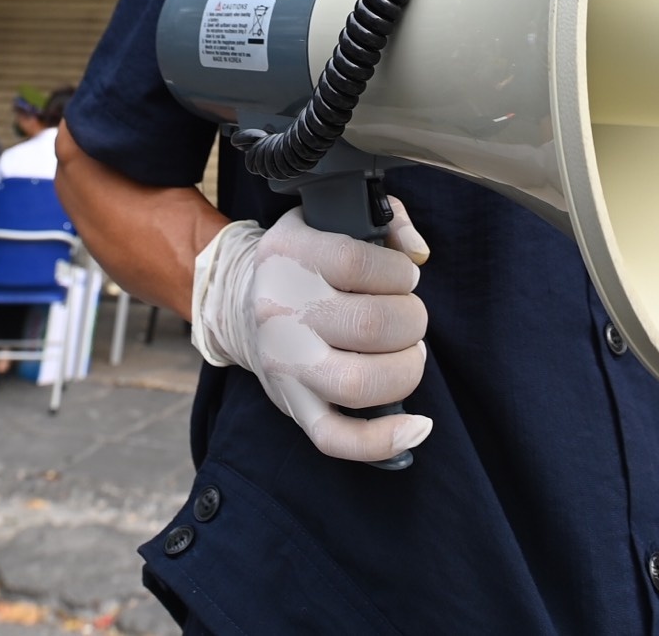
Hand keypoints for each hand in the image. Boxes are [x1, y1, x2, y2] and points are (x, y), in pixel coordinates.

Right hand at [192, 201, 431, 462]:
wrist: (239, 302)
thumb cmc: (304, 260)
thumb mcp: (330, 218)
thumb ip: (386, 220)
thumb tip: (419, 253)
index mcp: (288, 256)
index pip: (356, 263)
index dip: (398, 273)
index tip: (405, 276)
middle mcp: (279, 311)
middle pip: (369, 325)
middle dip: (411, 321)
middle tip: (409, 316)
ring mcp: (284, 364)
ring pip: (358, 384)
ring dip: (405, 369)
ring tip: (409, 354)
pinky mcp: (291, 404)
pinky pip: (336, 437)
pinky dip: (383, 441)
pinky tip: (417, 427)